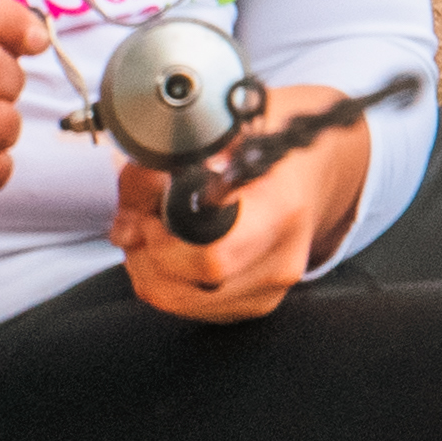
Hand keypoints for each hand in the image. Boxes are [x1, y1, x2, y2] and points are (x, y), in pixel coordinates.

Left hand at [123, 91, 368, 321]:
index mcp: (281, 210)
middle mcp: (281, 260)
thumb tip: (126, 227)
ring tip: (154, 230)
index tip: (155, 209)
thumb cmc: (265, 145)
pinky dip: (164, 280)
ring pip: (176, 302)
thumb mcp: (216, 132)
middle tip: (146, 216)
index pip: (210, 255)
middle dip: (146, 250)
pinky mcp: (254, 306)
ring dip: (148, 266)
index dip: (164, 237)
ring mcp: (269, 290)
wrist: (315, 169)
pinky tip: (171, 249)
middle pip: (185, 284)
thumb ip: (160, 171)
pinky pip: (186, 308)